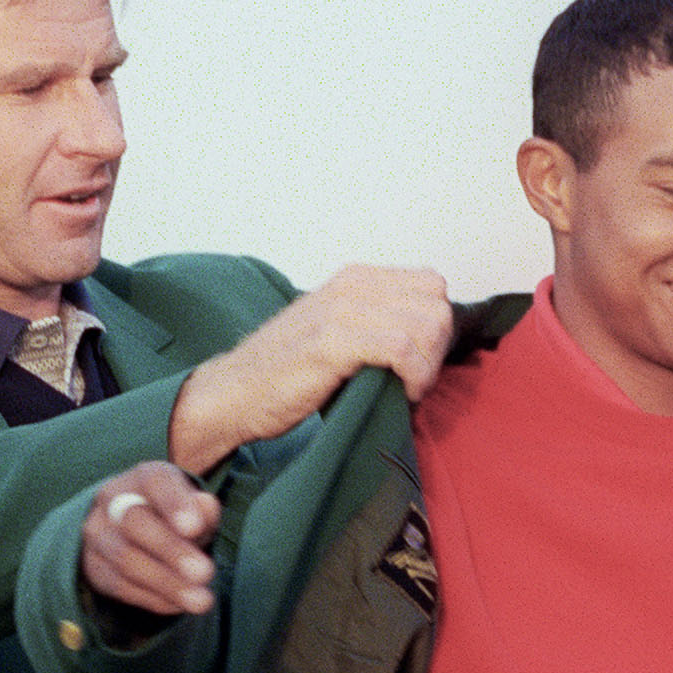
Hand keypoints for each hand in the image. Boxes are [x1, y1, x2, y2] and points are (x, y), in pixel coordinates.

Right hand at [79, 462, 220, 617]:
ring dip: (167, 583)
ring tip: (201, 600)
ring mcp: (99, 535)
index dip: (174, 504)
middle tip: (204, 572)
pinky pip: (122, 586)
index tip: (195, 528)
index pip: (155, 481)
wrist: (132, 532)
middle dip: (171, 550)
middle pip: (135, 523)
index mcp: (144, 478)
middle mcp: (113, 501)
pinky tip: (179, 605)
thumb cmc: (174, 517)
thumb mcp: (194, 508)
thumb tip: (206, 506)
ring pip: (127, 560)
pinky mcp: (95, 567)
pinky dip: (154, 598)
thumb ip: (203, 510)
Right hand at [169, 266, 451, 470]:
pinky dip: (414, 376)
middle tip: (416, 379)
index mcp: (356, 279)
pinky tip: (401, 393)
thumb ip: (376, 321)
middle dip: (437, 349)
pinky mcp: (333, 342)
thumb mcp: (338, 329)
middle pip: (436, 305)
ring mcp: (341, 311)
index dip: (436, 327)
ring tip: (406, 388)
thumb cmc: (287, 372)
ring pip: (426, 324)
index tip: (421, 361)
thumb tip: (428, 337)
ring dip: (427, 366)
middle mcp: (352, 286)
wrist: (235, 391)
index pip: (431, 286)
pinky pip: (403, 349)